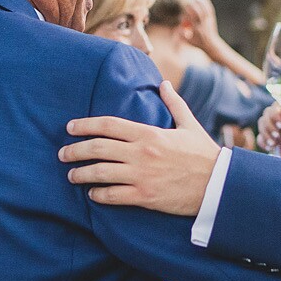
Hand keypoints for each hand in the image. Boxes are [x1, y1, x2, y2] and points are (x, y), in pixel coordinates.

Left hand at [62, 82, 221, 215]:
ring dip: (81, 174)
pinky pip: (113, 196)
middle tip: (62, 153)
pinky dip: (99, 195)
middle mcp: (141, 153)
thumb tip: (164, 84)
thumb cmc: (205, 155)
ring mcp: (141, 176)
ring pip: (100, 173)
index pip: (108, 125)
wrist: (219, 185)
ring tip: (72, 175)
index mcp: (149, 133)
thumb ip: (174, 104)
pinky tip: (93, 194)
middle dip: (75, 150)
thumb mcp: (189, 125)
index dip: (85, 125)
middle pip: (98, 149)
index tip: (70, 128)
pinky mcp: (145, 197)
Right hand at [183, 0, 224, 49]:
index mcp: (197, 30)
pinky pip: (209, 9)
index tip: (182, 15)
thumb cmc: (197, 42)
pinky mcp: (211, 18)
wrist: (211, 44)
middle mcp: (203, 25)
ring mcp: (208, 21)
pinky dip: (206, 2)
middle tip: (188, 2)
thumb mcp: (188, 41)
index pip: (192, 22)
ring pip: (205, 10)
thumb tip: (179, 27)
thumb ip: (182, 35)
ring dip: (201, 2)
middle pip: (199, 14)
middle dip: (194, 8)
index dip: (187, 17)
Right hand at [258, 104, 280, 164]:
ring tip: (274, 144)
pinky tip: (270, 148)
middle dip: (268, 125)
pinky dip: (262, 142)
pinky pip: (260, 136)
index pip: (277, 106)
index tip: (280, 126)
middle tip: (277, 136)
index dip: (275, 114)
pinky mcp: (272, 141)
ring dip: (265, 134)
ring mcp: (277, 131)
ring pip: (261, 123)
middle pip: (266, 113)